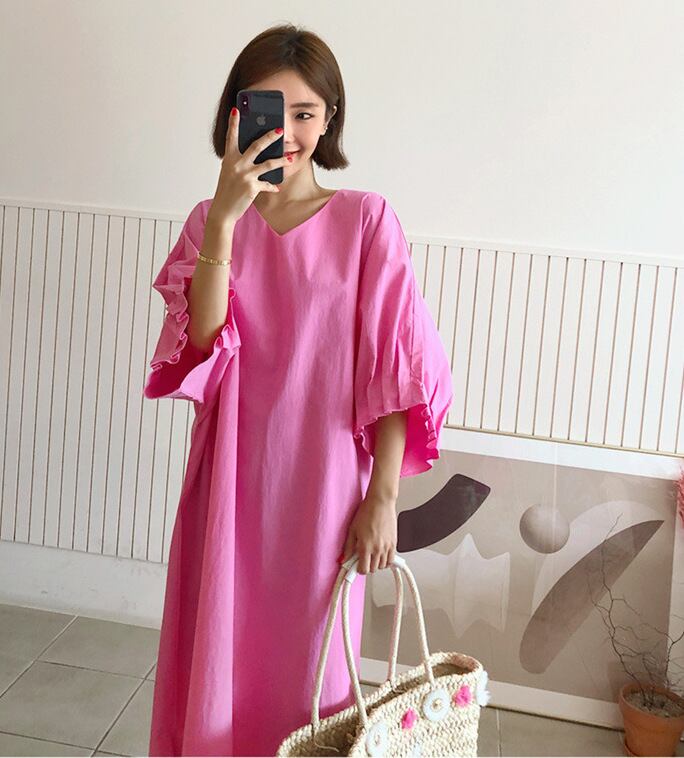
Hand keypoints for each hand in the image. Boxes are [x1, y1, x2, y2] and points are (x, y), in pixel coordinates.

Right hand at [206, 107, 292, 227]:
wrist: (223, 210)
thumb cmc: (227, 190)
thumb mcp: (229, 172)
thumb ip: (239, 162)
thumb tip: (255, 154)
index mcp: (229, 158)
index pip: (231, 137)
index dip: (234, 124)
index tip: (236, 110)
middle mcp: (236, 164)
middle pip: (257, 146)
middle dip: (270, 137)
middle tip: (280, 130)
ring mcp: (245, 175)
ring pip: (268, 164)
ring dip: (281, 161)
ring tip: (290, 158)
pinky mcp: (252, 187)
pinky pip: (267, 184)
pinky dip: (272, 186)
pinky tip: (277, 187)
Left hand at [340, 494, 397, 574]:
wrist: (381, 502)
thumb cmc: (367, 512)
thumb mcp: (353, 529)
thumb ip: (348, 547)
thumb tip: (344, 558)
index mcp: (365, 546)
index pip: (363, 570)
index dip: (359, 570)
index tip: (356, 566)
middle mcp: (377, 548)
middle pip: (373, 569)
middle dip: (367, 566)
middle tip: (363, 558)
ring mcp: (387, 546)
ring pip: (382, 566)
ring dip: (376, 563)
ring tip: (371, 555)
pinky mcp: (394, 543)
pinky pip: (391, 559)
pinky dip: (386, 560)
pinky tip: (381, 554)